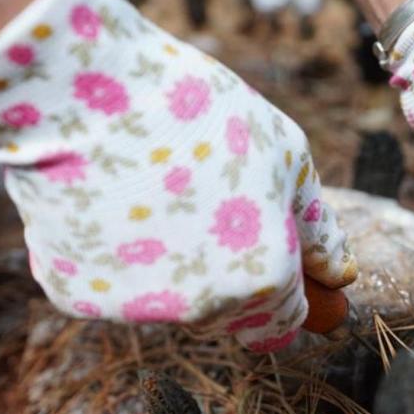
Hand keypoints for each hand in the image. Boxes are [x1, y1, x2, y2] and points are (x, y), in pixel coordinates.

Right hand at [0, 0, 355, 351]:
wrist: (75, 91)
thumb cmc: (197, 111)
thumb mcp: (286, 157)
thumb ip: (318, 229)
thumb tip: (339, 276)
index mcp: (263, 280)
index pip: (285, 322)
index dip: (286, 287)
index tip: (271, 249)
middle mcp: (202, 311)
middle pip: (230, 310)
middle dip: (231, 269)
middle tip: (205, 196)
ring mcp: (135, 309)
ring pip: (169, 298)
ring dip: (172, 260)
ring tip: (151, 184)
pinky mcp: (75, 296)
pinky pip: (113, 284)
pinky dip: (115, 252)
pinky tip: (107, 197)